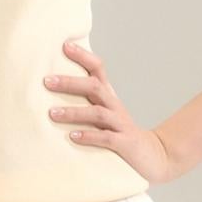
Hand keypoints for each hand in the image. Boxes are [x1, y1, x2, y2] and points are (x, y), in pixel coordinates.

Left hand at [45, 41, 179, 183]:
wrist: (154, 156)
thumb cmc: (120, 134)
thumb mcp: (104, 114)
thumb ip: (85, 102)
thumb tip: (54, 91)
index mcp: (109, 97)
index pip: (98, 69)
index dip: (83, 56)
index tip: (65, 45)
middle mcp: (114, 106)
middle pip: (94, 86)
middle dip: (70, 82)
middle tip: (47, 81)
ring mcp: (120, 124)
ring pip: (97, 112)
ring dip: (73, 112)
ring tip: (52, 113)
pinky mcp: (124, 143)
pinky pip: (106, 137)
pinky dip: (89, 136)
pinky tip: (73, 136)